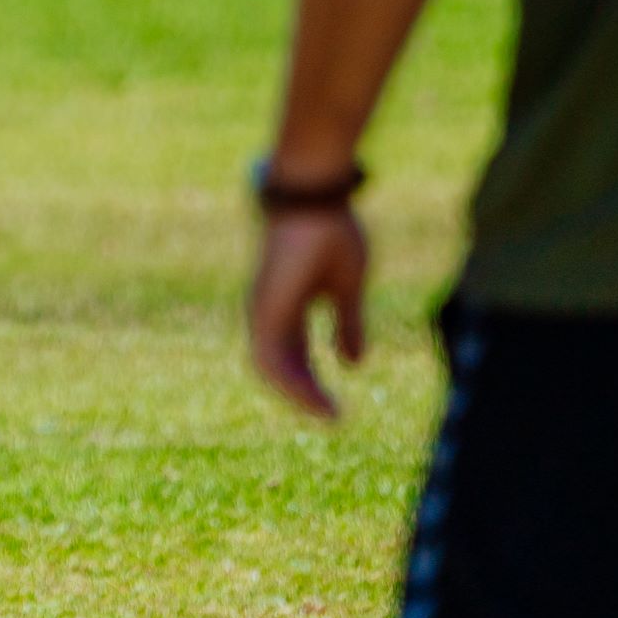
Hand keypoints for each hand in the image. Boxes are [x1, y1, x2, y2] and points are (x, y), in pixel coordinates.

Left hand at [247, 201, 371, 420]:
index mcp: (286, 305)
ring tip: (329, 414)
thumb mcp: (348, 287)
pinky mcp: (265, 308)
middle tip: (334, 417)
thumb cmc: (330, 231)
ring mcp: (263, 310)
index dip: (313, 382)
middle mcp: (268, 311)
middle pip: (280, 367)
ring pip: (270, 368)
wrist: (315, 200)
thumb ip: (348, 323)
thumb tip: (354, 363)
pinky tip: (315, 395)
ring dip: (299, 395)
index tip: (337, 406)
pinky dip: (290, 380)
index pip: (294, 355)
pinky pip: (269, 356)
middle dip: (306, 394)